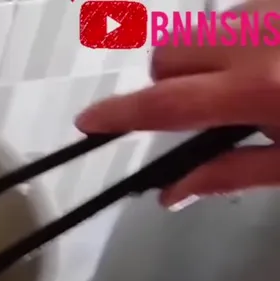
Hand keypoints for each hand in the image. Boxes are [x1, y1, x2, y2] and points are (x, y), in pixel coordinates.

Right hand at [75, 0, 279, 205]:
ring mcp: (267, 7)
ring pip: (199, 30)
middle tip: (204, 106)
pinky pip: (233, 14)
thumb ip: (236, 173)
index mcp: (260, 88)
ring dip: (206, 57)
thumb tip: (172, 194)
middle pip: (168, 55)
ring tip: (249, 76)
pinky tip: (272, 52)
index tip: (87, 122)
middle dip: (168, 81)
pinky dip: (239, 36)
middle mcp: (256, 38)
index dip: (121, 114)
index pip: (168, 103)